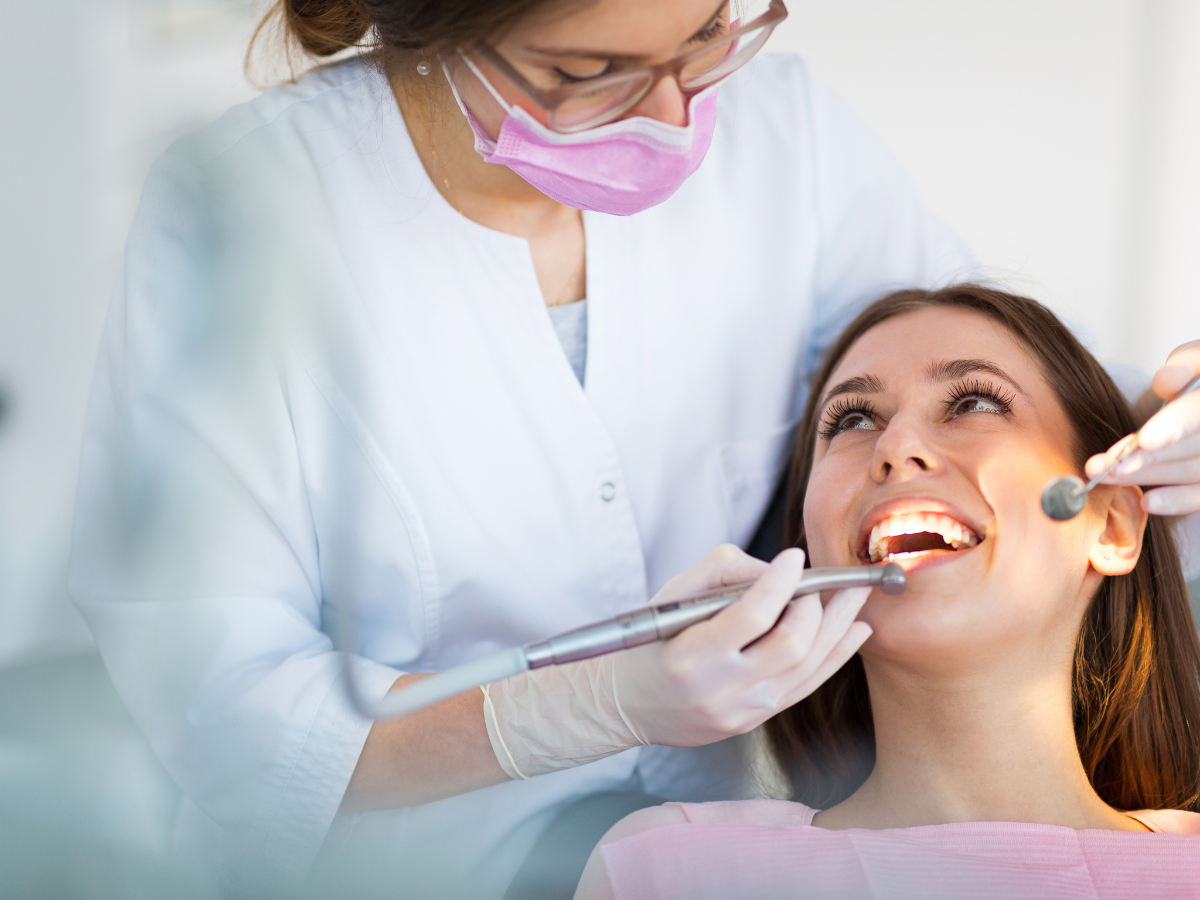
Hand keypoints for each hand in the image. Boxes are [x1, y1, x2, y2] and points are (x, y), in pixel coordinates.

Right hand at [613, 545, 871, 747]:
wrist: (630, 703)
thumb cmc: (651, 641)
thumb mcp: (672, 595)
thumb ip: (724, 572)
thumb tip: (777, 571)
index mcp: (692, 655)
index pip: (752, 615)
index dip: (781, 582)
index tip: (794, 557)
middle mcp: (721, 689)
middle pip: (791, 645)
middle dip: (816, 606)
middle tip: (822, 581)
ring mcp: (743, 710)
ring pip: (808, 666)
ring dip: (838, 626)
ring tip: (857, 596)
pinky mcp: (756, 720)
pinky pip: (807, 685)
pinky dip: (836, 655)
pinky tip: (855, 631)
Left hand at [1088, 340, 1199, 515]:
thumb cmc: (1199, 375)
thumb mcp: (1197, 359)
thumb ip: (1184, 366)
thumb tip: (1165, 381)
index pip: (1197, 414)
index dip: (1173, 427)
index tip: (1145, 441)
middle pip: (1189, 449)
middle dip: (1144, 459)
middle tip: (1102, 466)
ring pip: (1190, 472)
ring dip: (1146, 477)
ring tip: (1105, 476)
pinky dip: (1177, 501)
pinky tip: (1146, 502)